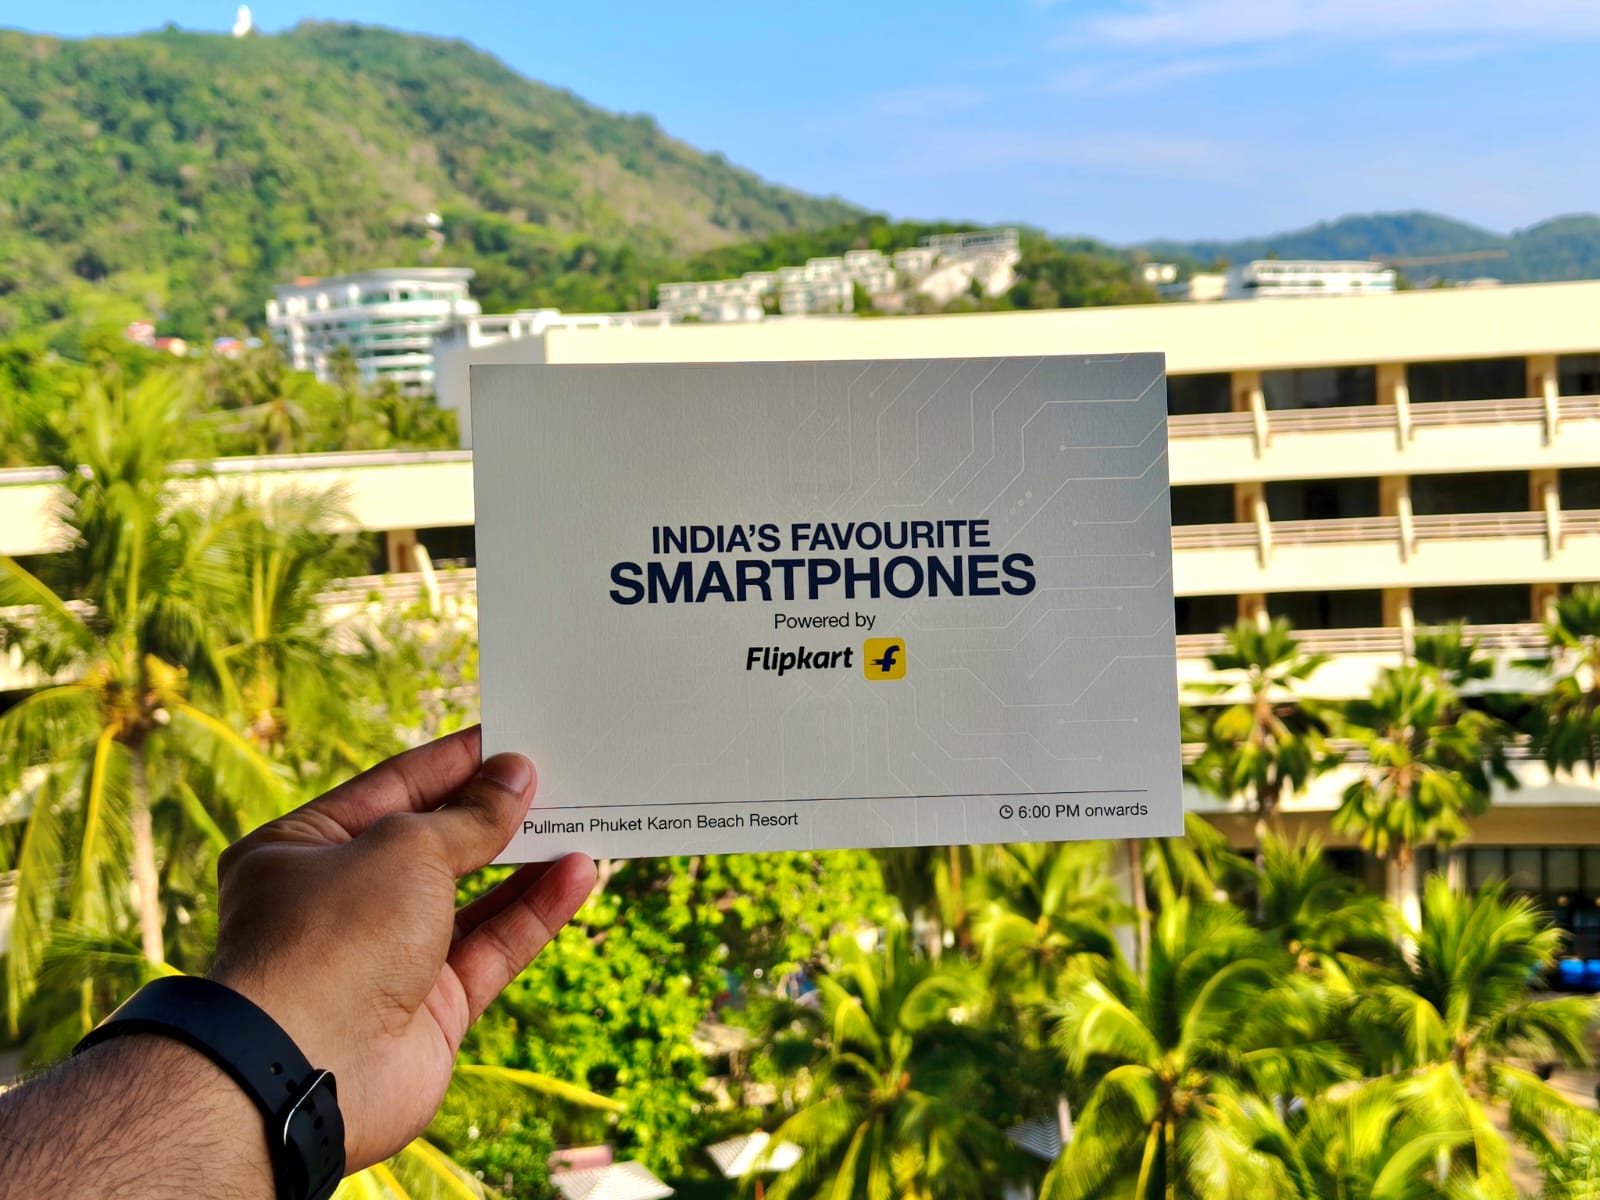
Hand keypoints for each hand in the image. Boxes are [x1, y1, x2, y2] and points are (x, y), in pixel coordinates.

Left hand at [207, 726, 595, 1170]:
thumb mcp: (406, 847)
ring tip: (581, 820)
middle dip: (493, 813)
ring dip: (525, 862)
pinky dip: (534, 912)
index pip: (390, 789)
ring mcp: (385, 960)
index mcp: (300, 850)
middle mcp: (340, 905)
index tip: (509, 738)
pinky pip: (492, 948)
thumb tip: (515, 777)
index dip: (452, 762)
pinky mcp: (430, 1011)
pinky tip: (576, 874)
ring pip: (471, 901)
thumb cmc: (334, 936)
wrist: (308, 1070)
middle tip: (553, 777)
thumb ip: (470, 816)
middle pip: (434, 845)